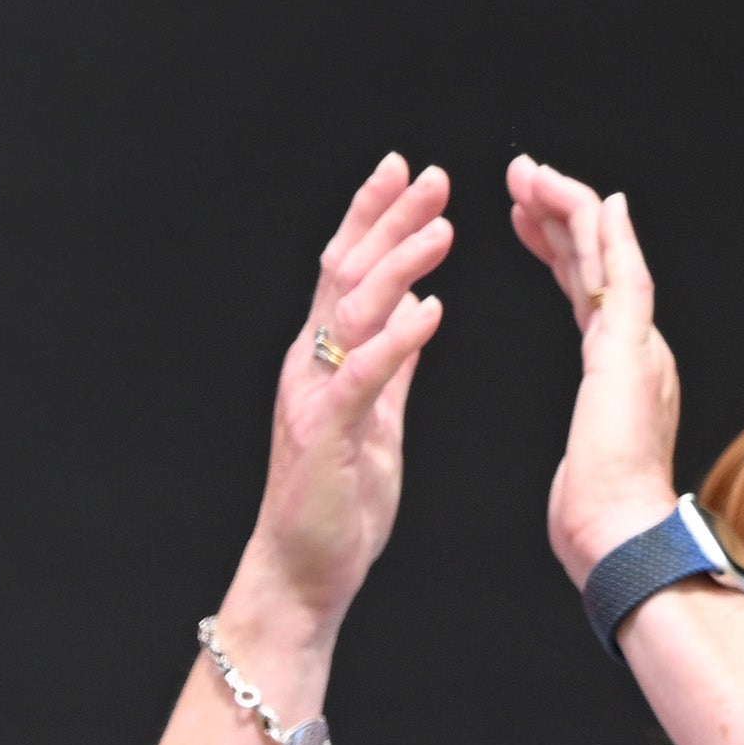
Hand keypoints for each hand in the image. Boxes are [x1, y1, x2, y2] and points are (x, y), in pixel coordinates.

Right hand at [226, 155, 452, 638]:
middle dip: (388, 221)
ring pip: (351, 314)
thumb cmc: (338, 503)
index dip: (372, 217)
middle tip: (433, 178)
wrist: (302, 572)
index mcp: (321, 359)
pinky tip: (433, 311)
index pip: (344, 271)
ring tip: (441, 230)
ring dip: (398, 267)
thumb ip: (390, 363)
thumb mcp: (375, 418)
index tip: (408, 172)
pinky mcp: (327, 436)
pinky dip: (397, 341)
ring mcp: (313, 398)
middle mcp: (308, 367)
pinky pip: (363, 378)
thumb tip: (417, 308)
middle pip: (345, 275)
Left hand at [507, 155, 684, 582]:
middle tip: (522, 174)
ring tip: (532, 173)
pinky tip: (598, 201)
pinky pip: (623, 278)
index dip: (557, 248)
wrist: (618, 539)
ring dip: (572, 209)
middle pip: (596, 262)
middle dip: (560, 214)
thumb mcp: (582, 463)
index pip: (585, 291)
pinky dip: (611, 238)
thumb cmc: (596, 519)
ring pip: (609, 256)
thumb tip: (585, 463)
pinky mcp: (633, 352)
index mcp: (618, 370)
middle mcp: (637, 348)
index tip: (524, 217)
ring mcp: (640, 345)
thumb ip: (589, 443)